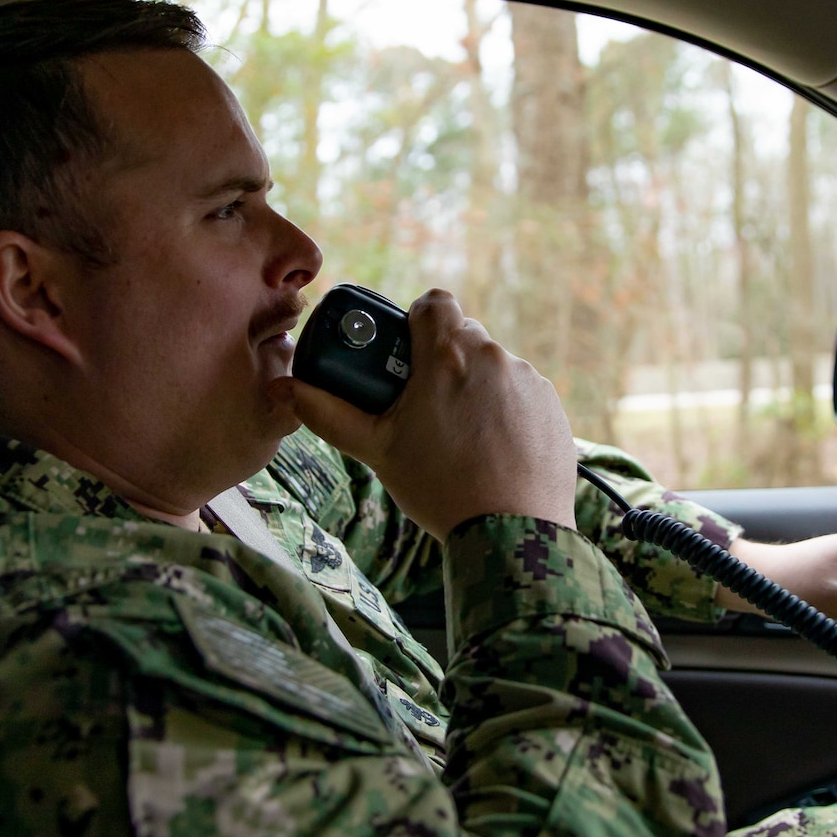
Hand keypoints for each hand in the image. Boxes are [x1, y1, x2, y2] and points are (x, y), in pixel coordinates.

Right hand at [275, 289, 576, 537]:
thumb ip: (328, 414)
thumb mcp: (377, 450)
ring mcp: (530, 381)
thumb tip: (284, 391)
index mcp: (448, 355)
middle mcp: (494, 357)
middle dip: (444, 363)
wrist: (512, 533)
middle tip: (425, 406)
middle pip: (464, 337)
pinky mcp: (553, 407)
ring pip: (494, 368)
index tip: (408, 353)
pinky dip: (508, 413)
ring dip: (477, 389)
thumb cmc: (441, 488)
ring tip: (461, 438)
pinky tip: (494, 451)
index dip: (418, 322)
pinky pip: (523, 396)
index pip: (434, 303)